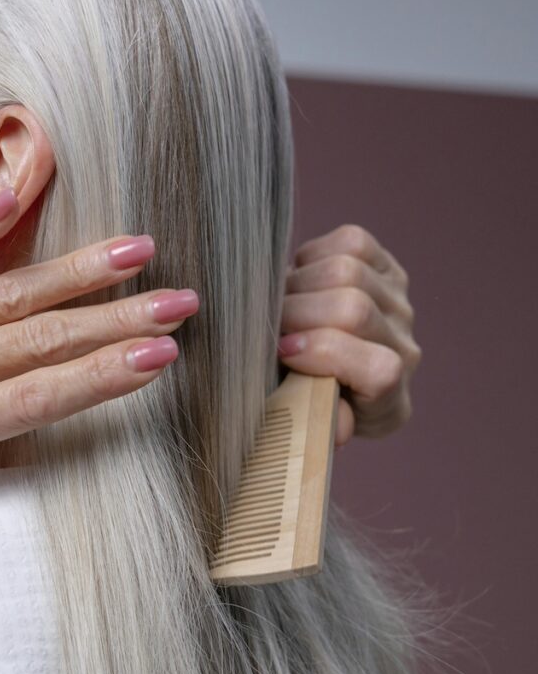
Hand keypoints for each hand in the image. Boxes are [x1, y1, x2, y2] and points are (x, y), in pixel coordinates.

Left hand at [0, 188, 198, 510]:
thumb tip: (50, 394)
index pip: (38, 398)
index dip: (104, 377)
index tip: (162, 358)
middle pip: (37, 340)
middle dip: (116, 321)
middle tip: (180, 302)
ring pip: (5, 294)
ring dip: (75, 272)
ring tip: (136, 250)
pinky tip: (18, 197)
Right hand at [277, 224, 421, 447]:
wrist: (319, 370)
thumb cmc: (303, 399)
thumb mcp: (304, 423)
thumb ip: (316, 424)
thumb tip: (334, 431)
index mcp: (388, 401)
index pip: (379, 370)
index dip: (327, 354)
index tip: (283, 353)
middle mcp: (404, 349)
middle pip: (354, 310)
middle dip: (296, 313)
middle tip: (269, 325)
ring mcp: (398, 304)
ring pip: (347, 270)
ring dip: (298, 284)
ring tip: (279, 304)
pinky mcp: (385, 267)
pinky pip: (350, 242)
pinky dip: (312, 257)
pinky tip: (298, 281)